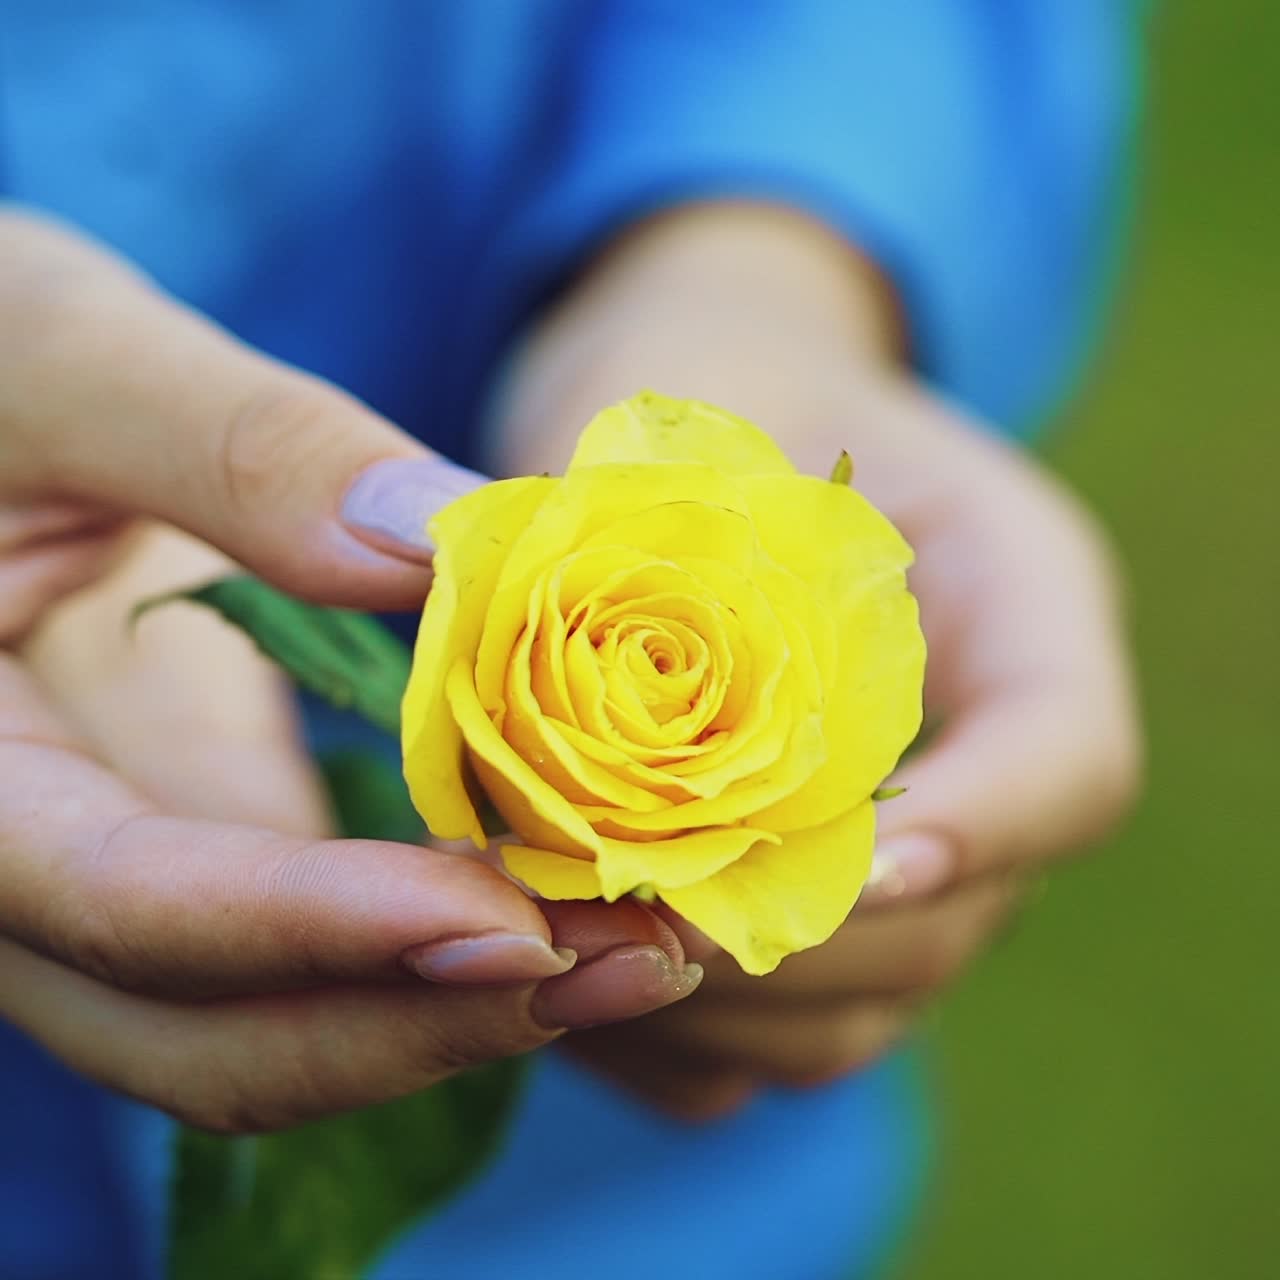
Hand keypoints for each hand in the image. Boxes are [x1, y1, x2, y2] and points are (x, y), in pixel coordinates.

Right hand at [0, 209, 702, 1132]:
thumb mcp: (69, 354)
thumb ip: (239, 445)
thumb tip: (438, 542)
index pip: (123, 901)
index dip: (320, 931)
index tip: (519, 929)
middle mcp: (28, 858)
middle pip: (211, 1026)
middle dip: (430, 1017)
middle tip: (640, 961)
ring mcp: (119, 855)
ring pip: (278, 1006)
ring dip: (462, 998)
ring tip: (648, 944)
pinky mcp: (199, 819)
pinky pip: (319, 924)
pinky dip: (446, 921)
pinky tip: (572, 880)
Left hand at [485, 203, 1142, 1115]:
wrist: (721, 419)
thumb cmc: (715, 383)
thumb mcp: (684, 406)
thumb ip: (624, 514)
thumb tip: (466, 625)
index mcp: (1016, 598)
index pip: (1069, 753)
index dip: (984, 825)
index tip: (848, 860)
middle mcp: (981, 749)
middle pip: (955, 917)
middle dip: (789, 938)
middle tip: (621, 912)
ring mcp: (902, 845)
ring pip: (863, 1005)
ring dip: (716, 1003)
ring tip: (564, 946)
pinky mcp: (814, 907)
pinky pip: (776, 1041)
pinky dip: (676, 1039)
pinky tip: (564, 974)